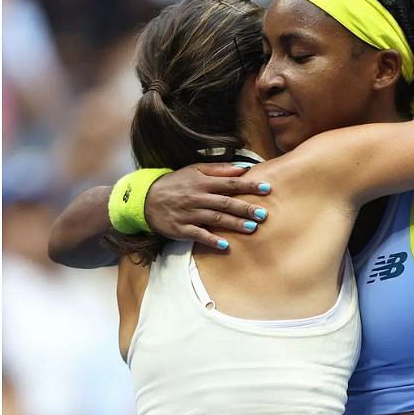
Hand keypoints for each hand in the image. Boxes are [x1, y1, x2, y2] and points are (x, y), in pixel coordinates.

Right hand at [144, 162, 271, 249]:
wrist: (146, 199)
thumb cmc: (175, 183)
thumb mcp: (194, 170)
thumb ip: (219, 169)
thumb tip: (243, 168)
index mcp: (202, 182)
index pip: (230, 183)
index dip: (249, 186)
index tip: (267, 189)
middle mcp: (197, 197)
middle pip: (225, 203)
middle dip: (245, 208)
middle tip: (263, 214)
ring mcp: (188, 214)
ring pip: (215, 219)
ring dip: (234, 224)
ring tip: (251, 229)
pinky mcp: (181, 229)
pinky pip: (198, 235)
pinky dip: (211, 240)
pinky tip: (225, 246)